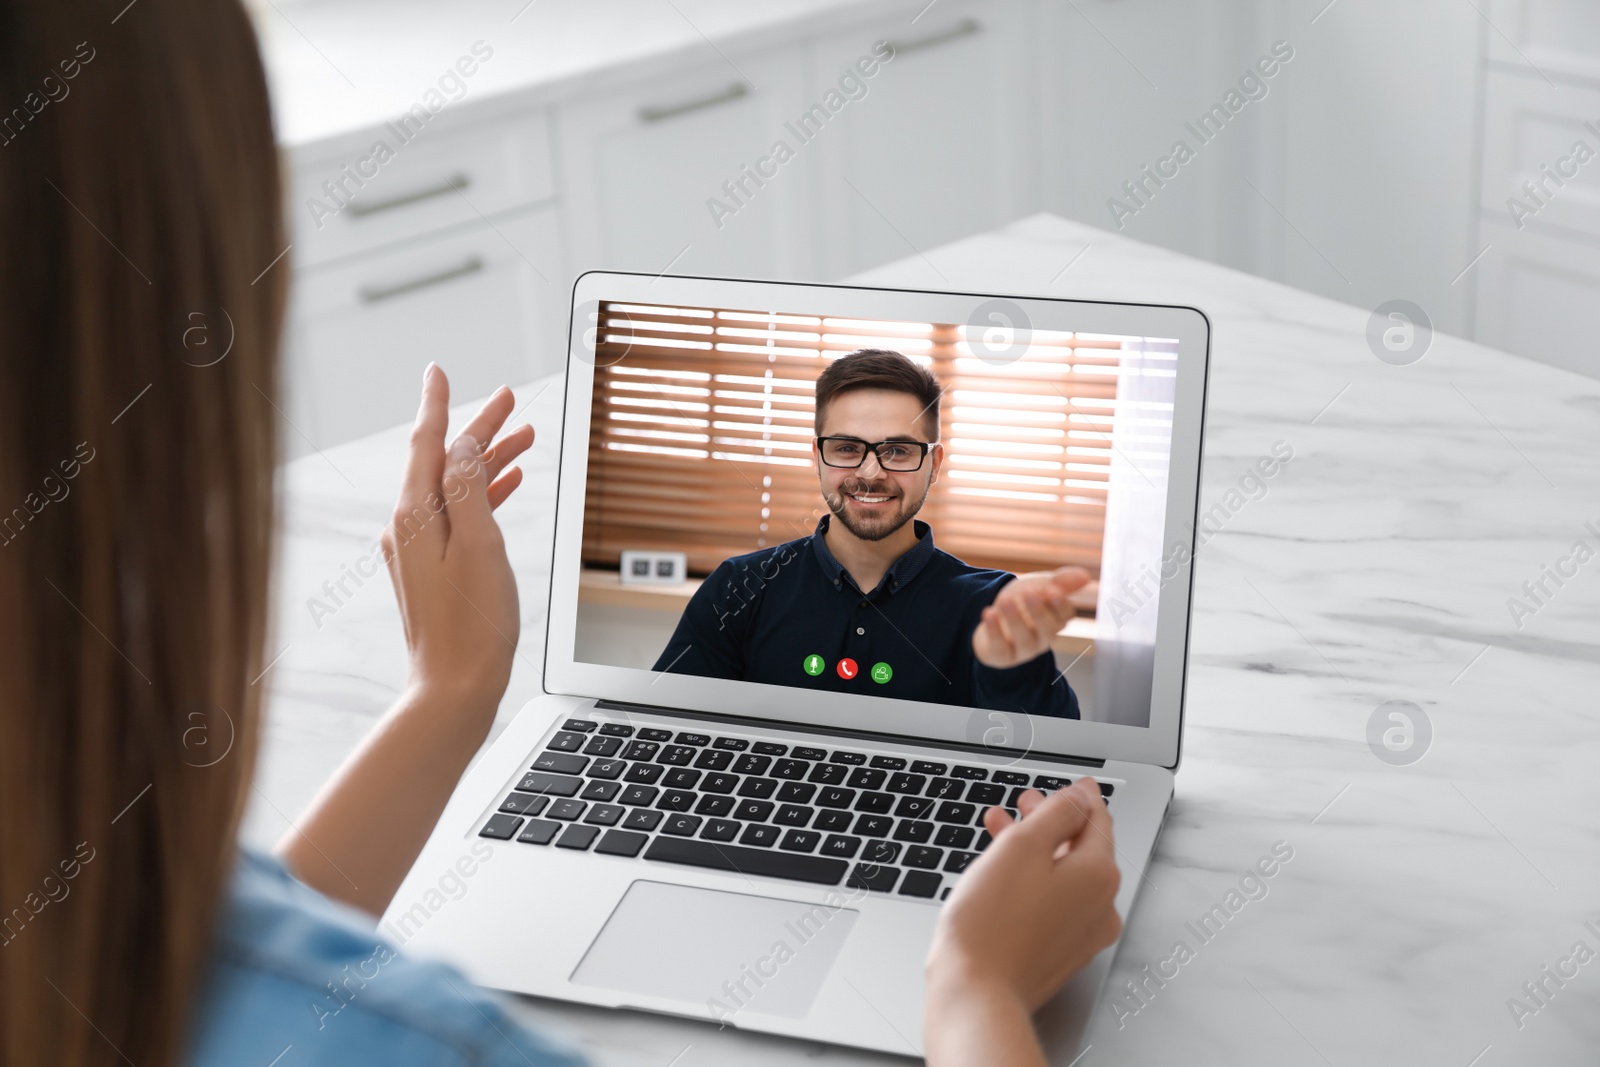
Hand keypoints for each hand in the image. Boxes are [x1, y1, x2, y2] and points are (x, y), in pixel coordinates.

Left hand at [381, 363, 533, 721]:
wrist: (454, 687)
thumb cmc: (472, 624)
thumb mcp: (479, 545)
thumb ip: (469, 489)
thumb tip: (462, 446)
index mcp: (414, 517)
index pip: (426, 444)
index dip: (437, 404)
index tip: (438, 371)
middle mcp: (407, 529)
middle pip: (443, 463)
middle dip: (478, 431)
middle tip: (510, 401)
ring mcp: (416, 550)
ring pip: (454, 489)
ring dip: (488, 463)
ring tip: (524, 440)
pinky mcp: (430, 570)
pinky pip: (456, 517)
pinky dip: (482, 497)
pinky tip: (509, 488)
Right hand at [924, 780, 1121, 1065]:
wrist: (976, 991)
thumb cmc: (992, 923)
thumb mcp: (1022, 846)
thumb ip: (1056, 814)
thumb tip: (1079, 799)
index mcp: (1099, 875)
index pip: (1098, 822)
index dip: (1082, 798)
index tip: (1077, 785)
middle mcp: (1100, 907)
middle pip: (1081, 849)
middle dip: (1052, 821)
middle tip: (1029, 803)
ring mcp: (1081, 935)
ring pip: (1063, 875)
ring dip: (1035, 848)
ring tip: (1000, 830)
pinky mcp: (1058, 953)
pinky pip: (1053, 903)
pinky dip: (1033, 879)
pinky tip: (1003, 872)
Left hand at [971, 566, 1089, 668]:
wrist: (994, 618)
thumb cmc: (1023, 602)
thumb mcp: (1041, 586)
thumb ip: (1062, 581)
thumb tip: (1085, 576)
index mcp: (1056, 619)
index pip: (1065, 614)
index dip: (1059, 604)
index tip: (1051, 590)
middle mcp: (1044, 637)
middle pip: (1048, 629)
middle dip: (1039, 612)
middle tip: (1029, 594)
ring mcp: (1024, 650)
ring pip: (1025, 640)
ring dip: (1016, 620)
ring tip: (1004, 600)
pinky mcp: (1003, 657)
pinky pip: (1001, 648)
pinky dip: (995, 632)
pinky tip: (988, 613)